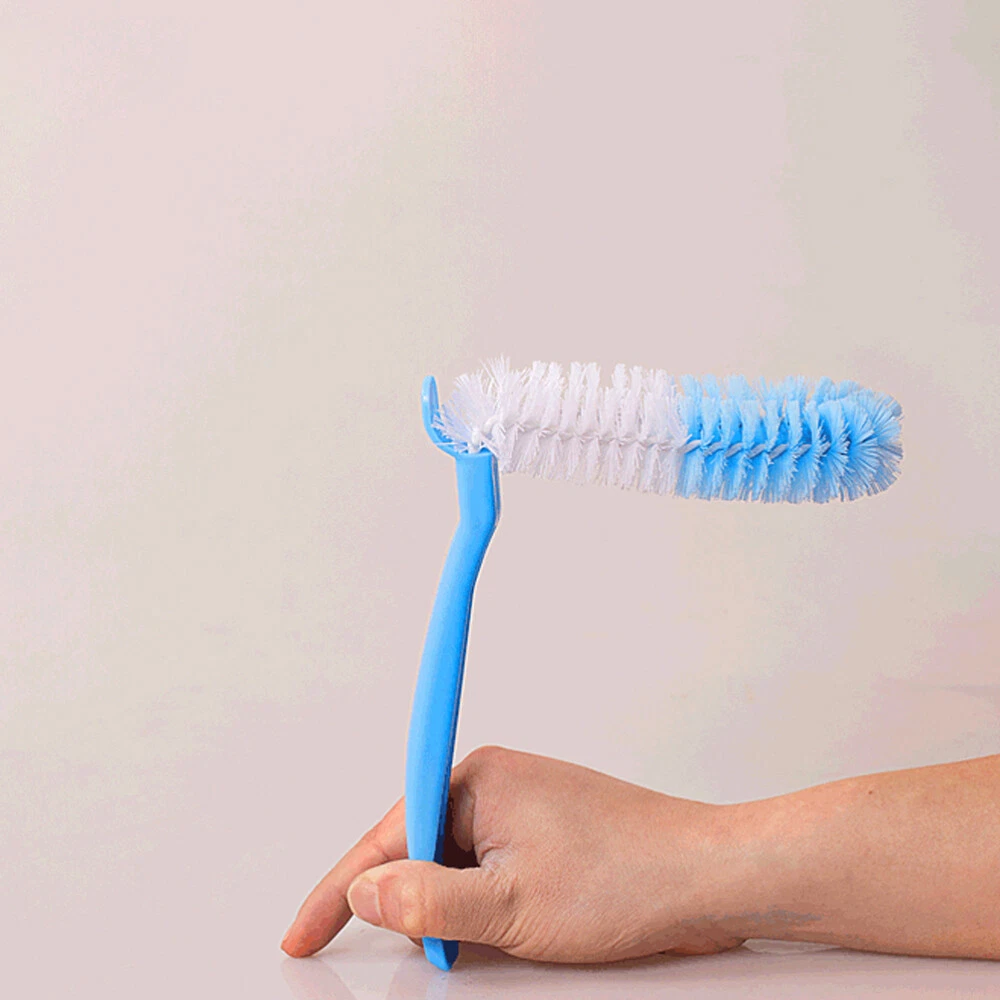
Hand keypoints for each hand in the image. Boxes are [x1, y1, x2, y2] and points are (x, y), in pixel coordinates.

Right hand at [280, 745, 752, 962]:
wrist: (709, 876)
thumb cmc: (626, 879)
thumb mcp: (511, 907)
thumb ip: (426, 901)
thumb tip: (363, 892)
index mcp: (479, 779)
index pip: (385, 833)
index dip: (339, 888)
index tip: (303, 933)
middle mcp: (495, 782)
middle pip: (418, 850)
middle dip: (415, 907)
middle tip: (440, 954)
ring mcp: (522, 805)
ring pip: (455, 866)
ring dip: (457, 911)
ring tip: (500, 940)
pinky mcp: (544, 830)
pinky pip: (489, 868)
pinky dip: (485, 906)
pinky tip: (515, 927)